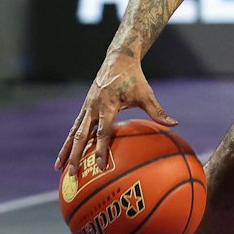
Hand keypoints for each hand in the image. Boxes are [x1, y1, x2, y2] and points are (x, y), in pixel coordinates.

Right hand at [56, 50, 176, 172]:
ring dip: (66, 150)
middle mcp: (93, 107)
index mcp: (108, 105)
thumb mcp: (146, 94)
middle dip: (75, 155)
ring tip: (58, 168)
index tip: (99, 167)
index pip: (102, 132)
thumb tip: (174, 124)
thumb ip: (157, 111)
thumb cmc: (134, 78)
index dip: (100, 150)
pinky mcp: (85, 108)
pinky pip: (75, 127)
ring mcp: (86, 107)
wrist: (118, 59)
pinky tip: (65, 154)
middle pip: (80, 136)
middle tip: (70, 174)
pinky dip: (69, 141)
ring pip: (73, 132)